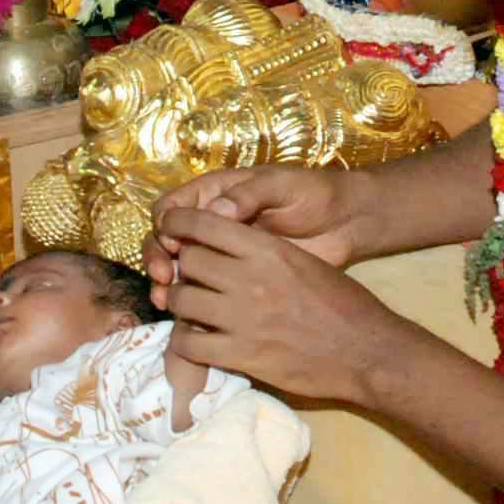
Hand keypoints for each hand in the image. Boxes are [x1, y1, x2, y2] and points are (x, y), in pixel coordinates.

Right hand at [145, 164, 361, 306]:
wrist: (345, 224)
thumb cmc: (313, 194)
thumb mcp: (283, 185)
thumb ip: (249, 195)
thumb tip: (217, 210)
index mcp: (215, 195)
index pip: (172, 208)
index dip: (165, 225)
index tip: (172, 242)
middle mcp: (211, 225)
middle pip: (166, 241)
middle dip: (158, 259)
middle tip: (164, 277)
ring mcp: (222, 255)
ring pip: (179, 271)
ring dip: (169, 286)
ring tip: (168, 302)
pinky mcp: (235, 281)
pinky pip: (205, 292)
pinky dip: (193, 304)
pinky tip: (190, 317)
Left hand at [152, 202, 411, 406]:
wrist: (367, 351)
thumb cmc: (343, 304)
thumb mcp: (305, 262)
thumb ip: (265, 253)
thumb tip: (228, 250)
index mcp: (268, 250)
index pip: (204, 224)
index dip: (179, 225)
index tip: (171, 231)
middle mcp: (250, 278)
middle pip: (188, 260)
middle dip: (184, 268)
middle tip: (191, 278)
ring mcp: (243, 318)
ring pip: (182, 299)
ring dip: (181, 303)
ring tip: (191, 309)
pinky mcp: (241, 354)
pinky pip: (190, 343)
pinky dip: (185, 342)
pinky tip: (195, 341)